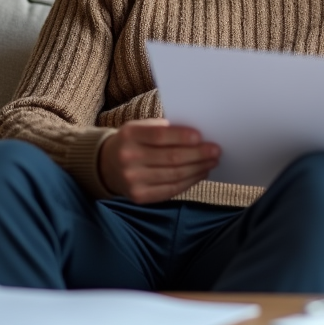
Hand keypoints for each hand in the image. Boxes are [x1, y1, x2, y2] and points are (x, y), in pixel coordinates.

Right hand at [98, 119, 220, 203]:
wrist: (107, 165)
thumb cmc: (133, 142)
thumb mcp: (141, 127)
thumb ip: (164, 129)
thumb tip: (198, 137)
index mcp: (129, 136)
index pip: (160, 136)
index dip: (182, 137)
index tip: (201, 136)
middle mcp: (128, 159)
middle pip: (171, 158)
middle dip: (198, 155)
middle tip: (216, 151)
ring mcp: (133, 180)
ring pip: (174, 175)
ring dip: (198, 169)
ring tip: (212, 162)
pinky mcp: (139, 197)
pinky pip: (171, 190)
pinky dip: (189, 182)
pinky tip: (200, 173)